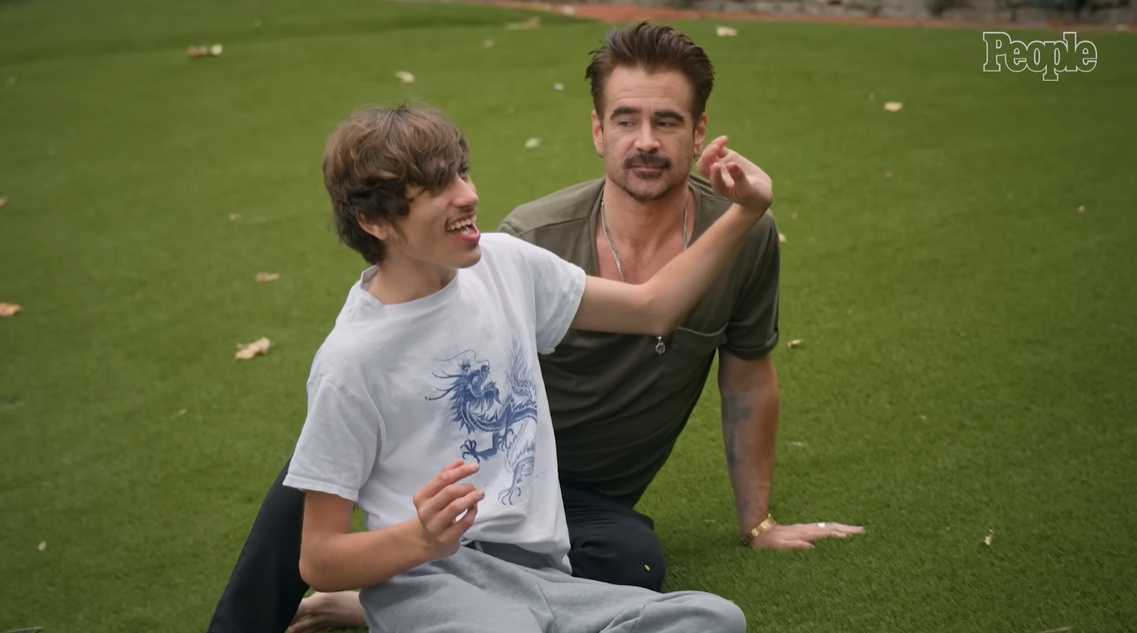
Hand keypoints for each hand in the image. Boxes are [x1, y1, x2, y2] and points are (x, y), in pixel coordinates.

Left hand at [287, 591, 364, 632]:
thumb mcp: (332, 586)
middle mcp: (318, 616)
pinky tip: (306, 632)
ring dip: (297, 631)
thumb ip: (319, 584)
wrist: (362, 610)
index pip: (297, 610)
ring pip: (306, 630)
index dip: (288, 613)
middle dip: (290, 624)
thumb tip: (310, 576)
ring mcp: (324, 623)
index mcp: (316, 604)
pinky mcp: (331, 626)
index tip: (281, 610)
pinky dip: (309, 632)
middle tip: (282, 623)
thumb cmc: (349, 595)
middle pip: (299, 624)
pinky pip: (317, 632)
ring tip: (290, 630)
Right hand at [411, 460, 483, 559]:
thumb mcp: (435, 494)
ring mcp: (435, 526)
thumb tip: (459, 461)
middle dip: (466, 487)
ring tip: (479, 494)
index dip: (460, 471)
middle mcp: (425, 511)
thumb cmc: (435, 512)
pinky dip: (472, 512)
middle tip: (475, 487)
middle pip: (449, 492)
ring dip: (471, 498)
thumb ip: (445, 476)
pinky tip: (474, 507)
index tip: (475, 467)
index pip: (442, 479)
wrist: (427, 541)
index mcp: (421, 497)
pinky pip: (464, 522)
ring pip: (456, 507)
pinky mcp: (446, 538)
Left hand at [696, 135, 772, 215]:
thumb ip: (739, 178)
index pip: (713, 180)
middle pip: (703, 166)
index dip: (714, 173)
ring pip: (709, 155)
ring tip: (723, 140)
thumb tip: (731, 164)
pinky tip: (725, 139)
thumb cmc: (752, 195)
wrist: (758, 190)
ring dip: (712, 147)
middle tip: (716, 148)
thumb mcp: (747, 189)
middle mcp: (715, 176)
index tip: (717, 165)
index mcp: (720, 188)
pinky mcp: (726, 157)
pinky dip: (718, 143)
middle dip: (706, 156)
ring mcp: (720, 165)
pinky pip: (718, 148)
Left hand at [749, 521, 863, 549]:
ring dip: (842, 528)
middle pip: (831, 527)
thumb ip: (794, 547)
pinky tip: (839, 533)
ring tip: (856, 531)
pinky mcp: (803, 531)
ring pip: (828, 527)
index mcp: (804, 534)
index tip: (855, 536)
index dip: (841, 534)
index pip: (827, 533)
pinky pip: (822, 530)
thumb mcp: (779, 547)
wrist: (757, 532)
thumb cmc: (768, 544)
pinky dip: (833, 530)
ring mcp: (805, 529)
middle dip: (847, 529)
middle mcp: (807, 530)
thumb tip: (811, 548)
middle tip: (863, 531)